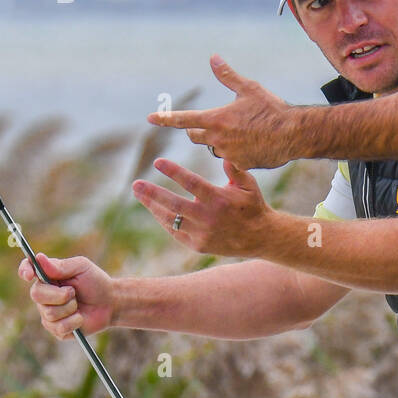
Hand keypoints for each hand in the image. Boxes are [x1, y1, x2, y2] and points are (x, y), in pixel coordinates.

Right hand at [18, 254, 115, 339]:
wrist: (110, 303)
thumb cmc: (95, 281)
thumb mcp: (82, 267)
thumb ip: (61, 265)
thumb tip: (38, 258)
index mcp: (47, 276)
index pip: (27, 270)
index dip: (25, 271)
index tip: (29, 275)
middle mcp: (44, 295)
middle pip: (36, 294)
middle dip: (58, 294)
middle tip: (73, 292)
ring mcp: (48, 313)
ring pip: (49, 313)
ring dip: (70, 307)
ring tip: (78, 304)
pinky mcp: (56, 329)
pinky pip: (59, 327)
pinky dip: (74, 321)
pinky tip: (81, 317)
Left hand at [132, 157, 272, 257]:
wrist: (261, 237)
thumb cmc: (253, 206)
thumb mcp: (249, 185)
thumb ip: (234, 169)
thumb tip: (222, 153)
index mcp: (219, 199)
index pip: (191, 183)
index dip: (173, 172)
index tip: (157, 162)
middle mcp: (208, 217)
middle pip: (174, 204)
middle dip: (152, 193)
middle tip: (136, 183)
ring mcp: (202, 233)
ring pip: (171, 219)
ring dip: (152, 206)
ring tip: (139, 194)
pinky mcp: (198, 245)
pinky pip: (175, 232)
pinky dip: (164, 220)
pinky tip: (154, 209)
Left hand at [146, 55, 294, 168]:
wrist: (294, 134)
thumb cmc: (272, 109)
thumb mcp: (250, 89)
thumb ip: (228, 76)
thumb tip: (213, 58)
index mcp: (217, 118)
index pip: (183, 119)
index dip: (165, 118)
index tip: (150, 118)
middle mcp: (218, 138)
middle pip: (195, 136)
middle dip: (196, 130)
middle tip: (203, 125)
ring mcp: (228, 153)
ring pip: (214, 148)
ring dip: (219, 141)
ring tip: (239, 133)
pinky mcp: (240, 165)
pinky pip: (231, 159)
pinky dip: (236, 152)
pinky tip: (252, 144)